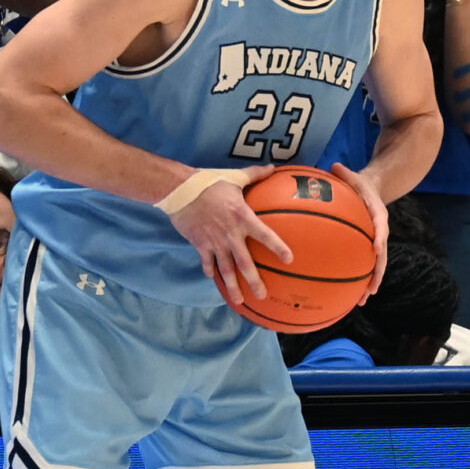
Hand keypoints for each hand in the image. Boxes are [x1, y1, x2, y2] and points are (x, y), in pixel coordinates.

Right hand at [173, 165, 287, 300]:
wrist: (180, 190)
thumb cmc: (210, 182)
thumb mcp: (234, 177)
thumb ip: (255, 174)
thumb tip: (272, 167)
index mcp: (243, 217)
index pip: (265, 235)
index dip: (278, 247)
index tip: (289, 259)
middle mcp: (231, 234)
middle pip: (245, 263)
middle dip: (255, 281)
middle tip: (263, 295)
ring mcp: (215, 242)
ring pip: (226, 269)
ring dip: (233, 286)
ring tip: (240, 301)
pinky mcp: (200, 244)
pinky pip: (207, 262)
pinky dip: (211, 272)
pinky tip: (214, 280)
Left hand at [333, 161, 389, 296]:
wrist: (372, 189)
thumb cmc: (358, 183)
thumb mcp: (352, 175)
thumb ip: (344, 173)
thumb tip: (332, 166)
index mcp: (377, 213)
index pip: (381, 224)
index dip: (379, 236)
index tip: (376, 248)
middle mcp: (379, 230)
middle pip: (382, 254)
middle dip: (377, 272)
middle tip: (371, 288)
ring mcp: (375, 241)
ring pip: (375, 265)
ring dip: (370, 283)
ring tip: (363, 300)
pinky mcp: (367, 247)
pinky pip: (364, 265)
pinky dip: (360, 279)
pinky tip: (350, 296)